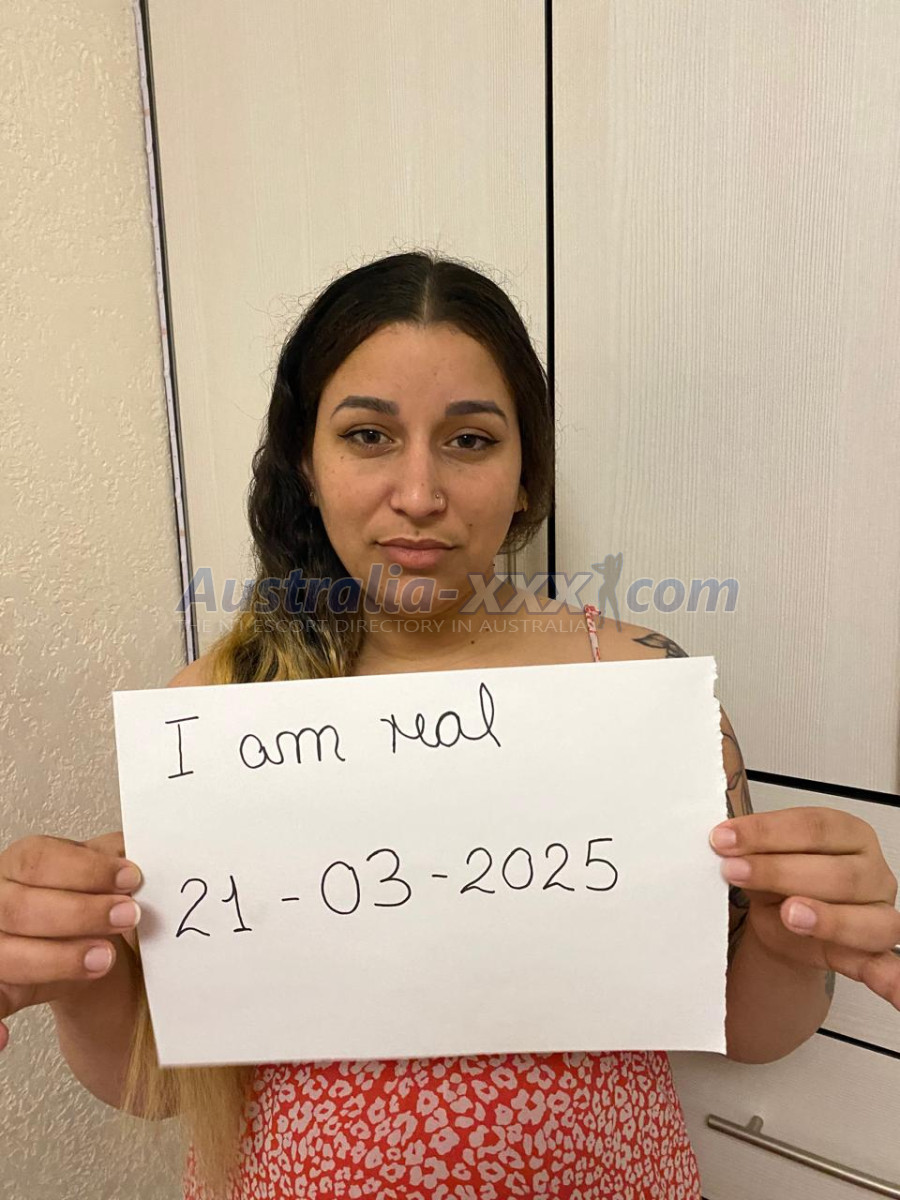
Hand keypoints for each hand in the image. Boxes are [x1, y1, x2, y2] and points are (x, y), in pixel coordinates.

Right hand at [0, 831, 142, 1051]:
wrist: (80, 945)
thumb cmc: (85, 901)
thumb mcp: (100, 873)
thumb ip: (113, 858)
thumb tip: (139, 848)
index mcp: (19, 865)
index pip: (40, 861)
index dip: (87, 870)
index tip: (131, 878)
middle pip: (22, 907)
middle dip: (79, 913)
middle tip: (127, 916)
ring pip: (6, 954)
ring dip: (57, 959)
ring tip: (104, 960)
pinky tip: (6, 1038)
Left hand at [709, 806, 899, 1009]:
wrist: (782, 921)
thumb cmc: (778, 882)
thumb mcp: (763, 861)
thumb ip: (755, 855)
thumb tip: (727, 846)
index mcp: (848, 833)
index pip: (813, 826)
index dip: (767, 832)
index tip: (724, 839)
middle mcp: (872, 870)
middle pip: (838, 872)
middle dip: (780, 872)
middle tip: (736, 872)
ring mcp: (880, 912)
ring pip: (866, 919)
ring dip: (827, 919)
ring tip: (789, 914)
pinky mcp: (875, 953)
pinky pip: (890, 968)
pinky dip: (895, 982)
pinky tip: (896, 993)